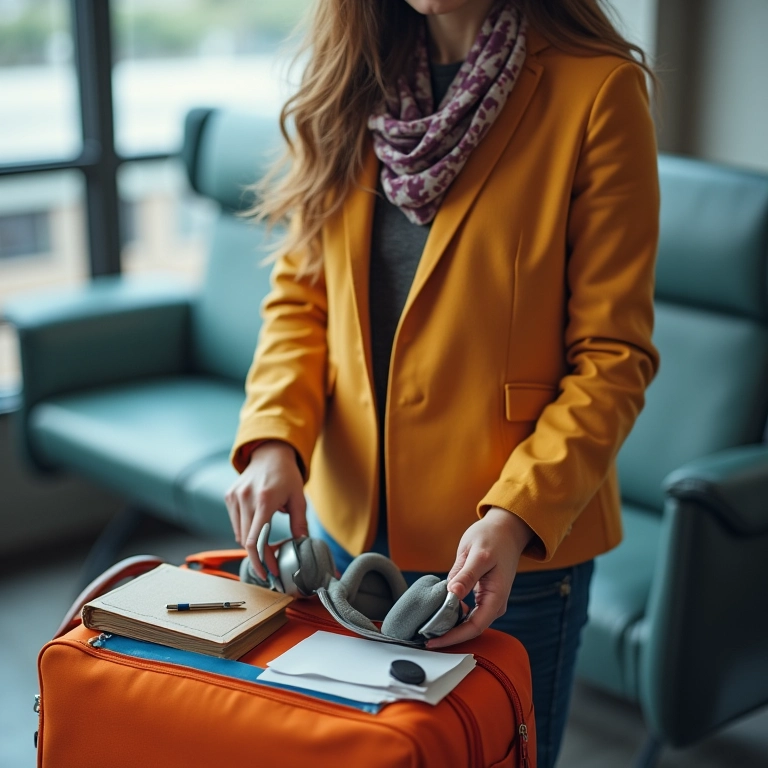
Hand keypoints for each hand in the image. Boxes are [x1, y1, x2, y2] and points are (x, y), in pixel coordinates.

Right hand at [224, 440, 306, 579]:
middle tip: (271, 567)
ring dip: (253, 544)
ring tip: (268, 544)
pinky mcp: (229, 497)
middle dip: (259, 558)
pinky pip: (236, 524)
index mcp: (265, 499)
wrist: (270, 454)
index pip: (257, 539)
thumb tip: (302, 545)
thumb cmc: (287, 475)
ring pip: (240, 535)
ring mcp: (235, 497)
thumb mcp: (299, 498)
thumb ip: (299, 523)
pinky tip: (258, 526)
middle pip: (246, 541)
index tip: (270, 572)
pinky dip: (246, 531)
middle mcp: (246, 498)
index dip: (263, 560)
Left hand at [426, 507, 533, 648]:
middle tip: (424, 637)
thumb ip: (466, 575)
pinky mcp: (481, 594)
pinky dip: (451, 613)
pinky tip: (437, 612)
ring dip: (449, 626)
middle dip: (449, 636)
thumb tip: (452, 595)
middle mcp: (494, 603)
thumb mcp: (477, 554)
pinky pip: (466, 611)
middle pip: (470, 629)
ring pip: (467, 621)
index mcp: (496, 596)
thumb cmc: (493, 538)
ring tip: (427, 627)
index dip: (453, 637)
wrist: (506, 529)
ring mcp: (488, 600)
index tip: (433, 641)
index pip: (474, 627)